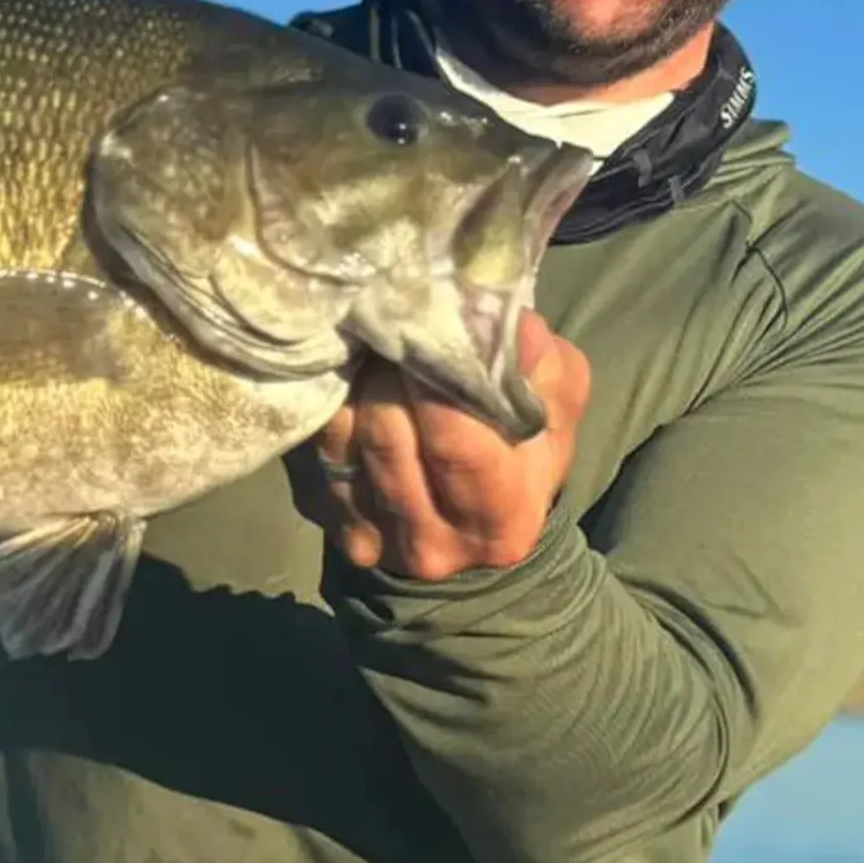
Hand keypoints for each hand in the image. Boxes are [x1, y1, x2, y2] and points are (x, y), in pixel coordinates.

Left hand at [303, 312, 591, 581]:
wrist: (469, 518)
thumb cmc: (519, 448)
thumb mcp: (553, 407)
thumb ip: (539, 368)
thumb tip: (512, 324)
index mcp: (501, 521)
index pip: (458, 442)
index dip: (438, 375)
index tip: (432, 322)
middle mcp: (431, 544)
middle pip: (388, 436)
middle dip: (389, 369)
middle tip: (395, 318)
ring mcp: (368, 536)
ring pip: (340, 435)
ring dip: (353, 378)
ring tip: (373, 340)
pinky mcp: (320, 515)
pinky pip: (310, 443)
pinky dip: (327, 399)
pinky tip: (347, 374)